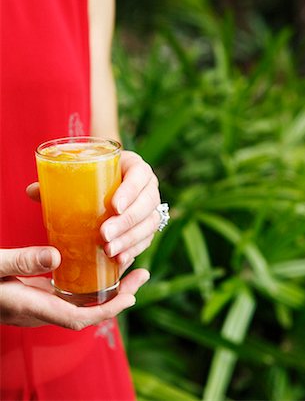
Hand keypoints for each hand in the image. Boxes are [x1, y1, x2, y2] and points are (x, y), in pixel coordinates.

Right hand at [0, 246, 149, 328]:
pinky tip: (95, 266)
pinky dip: (88, 282)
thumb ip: (19, 263)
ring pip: (80, 301)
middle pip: (87, 310)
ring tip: (127, 268)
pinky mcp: (34, 294)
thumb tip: (56, 257)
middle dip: (117, 297)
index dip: (107, 310)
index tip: (132, 297)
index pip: (78, 317)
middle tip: (142, 274)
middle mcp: (38, 310)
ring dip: (106, 288)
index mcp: (30, 306)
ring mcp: (37, 303)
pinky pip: (68, 293)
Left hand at [27, 151, 160, 264]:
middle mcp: (148, 187)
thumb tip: (32, 191)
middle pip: (147, 204)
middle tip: (104, 235)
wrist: (114, 183)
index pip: (140, 175)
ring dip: (130, 239)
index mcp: (135, 167)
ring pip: (149, 224)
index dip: (131, 191)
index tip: (114, 206)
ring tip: (109, 251)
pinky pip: (147, 239)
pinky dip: (134, 250)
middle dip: (127, 222)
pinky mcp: (148, 226)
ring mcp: (151, 207)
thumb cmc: (97, 176)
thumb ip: (60, 181)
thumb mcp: (84, 173)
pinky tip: (120, 260)